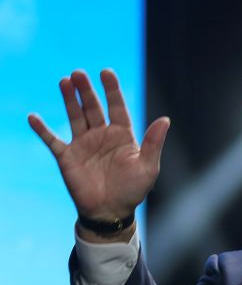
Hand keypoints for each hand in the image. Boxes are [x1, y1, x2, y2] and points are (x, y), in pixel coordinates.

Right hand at [28, 69, 169, 232]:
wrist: (111, 212)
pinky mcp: (67, 157)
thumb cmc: (133, 190)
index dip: (112, 90)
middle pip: (93, 107)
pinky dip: (42, 129)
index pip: (117, 107)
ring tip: (65, 82)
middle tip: (79, 73)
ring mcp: (84, 145)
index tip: (106, 72)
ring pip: (75, 116)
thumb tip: (166, 119)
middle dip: (86, 91)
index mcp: (123, 136)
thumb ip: (154, 143)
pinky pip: (52, 140)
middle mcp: (102, 136)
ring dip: (70, 100)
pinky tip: (33, 117)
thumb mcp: (148, 167)